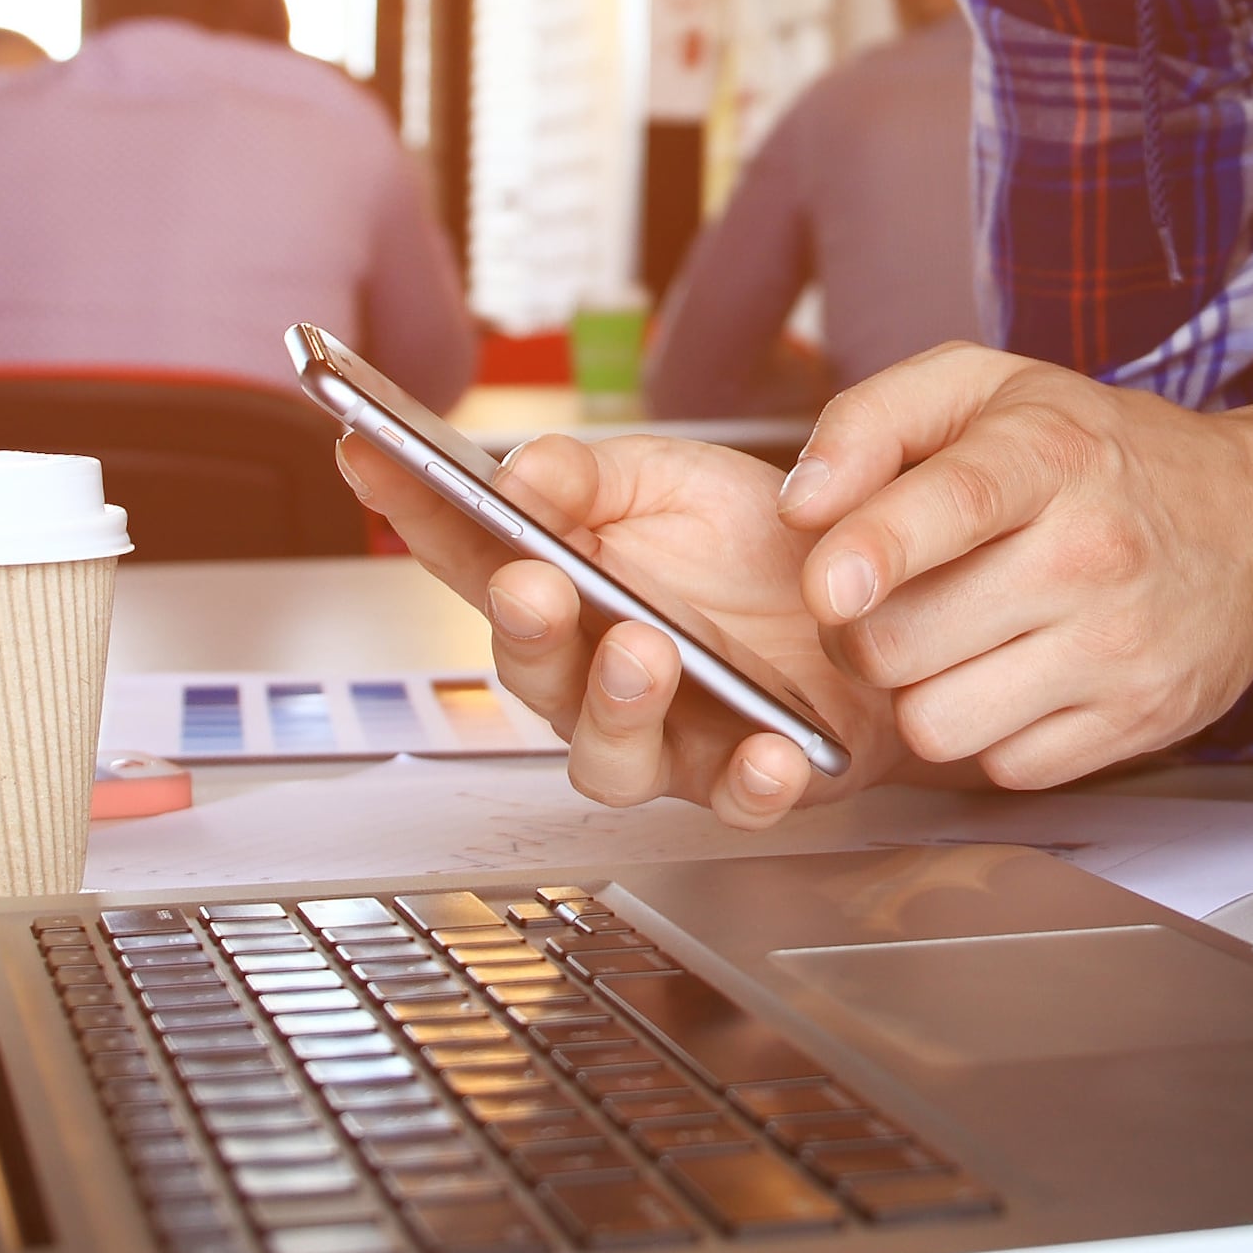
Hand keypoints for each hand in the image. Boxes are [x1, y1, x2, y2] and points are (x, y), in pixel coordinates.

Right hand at [335, 426, 914, 826]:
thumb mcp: (679, 480)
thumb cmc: (764, 546)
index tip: (364, 454)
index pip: (469, 552)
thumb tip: (520, 474)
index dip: (411, 510)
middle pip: (529, 669)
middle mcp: (594, 673)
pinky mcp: (748, 776)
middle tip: (536, 585)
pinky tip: (769, 750)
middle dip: (525, 629)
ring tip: (646, 653)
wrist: (888, 596)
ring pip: (609, 754)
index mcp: (566, 586)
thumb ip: (595, 476)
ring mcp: (667, 734)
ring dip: (617, 707)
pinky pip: (734, 799)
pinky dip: (749, 781)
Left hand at [778, 347, 1252, 788]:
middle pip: (907, 641)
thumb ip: (872, 420)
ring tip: (955, 643)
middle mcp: (1094, 553)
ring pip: (939, 723)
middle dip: (862, 632)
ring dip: (919, 693)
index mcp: (1052, 454)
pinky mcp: (1139, 722)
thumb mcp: (987, 388)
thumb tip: (800, 506)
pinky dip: (991, 734)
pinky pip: (1003, 769)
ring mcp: (1121, 648)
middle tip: (889, 603)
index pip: (958, 501)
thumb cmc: (1094, 453)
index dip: (876, 547)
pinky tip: (1017, 676)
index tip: (825, 585)